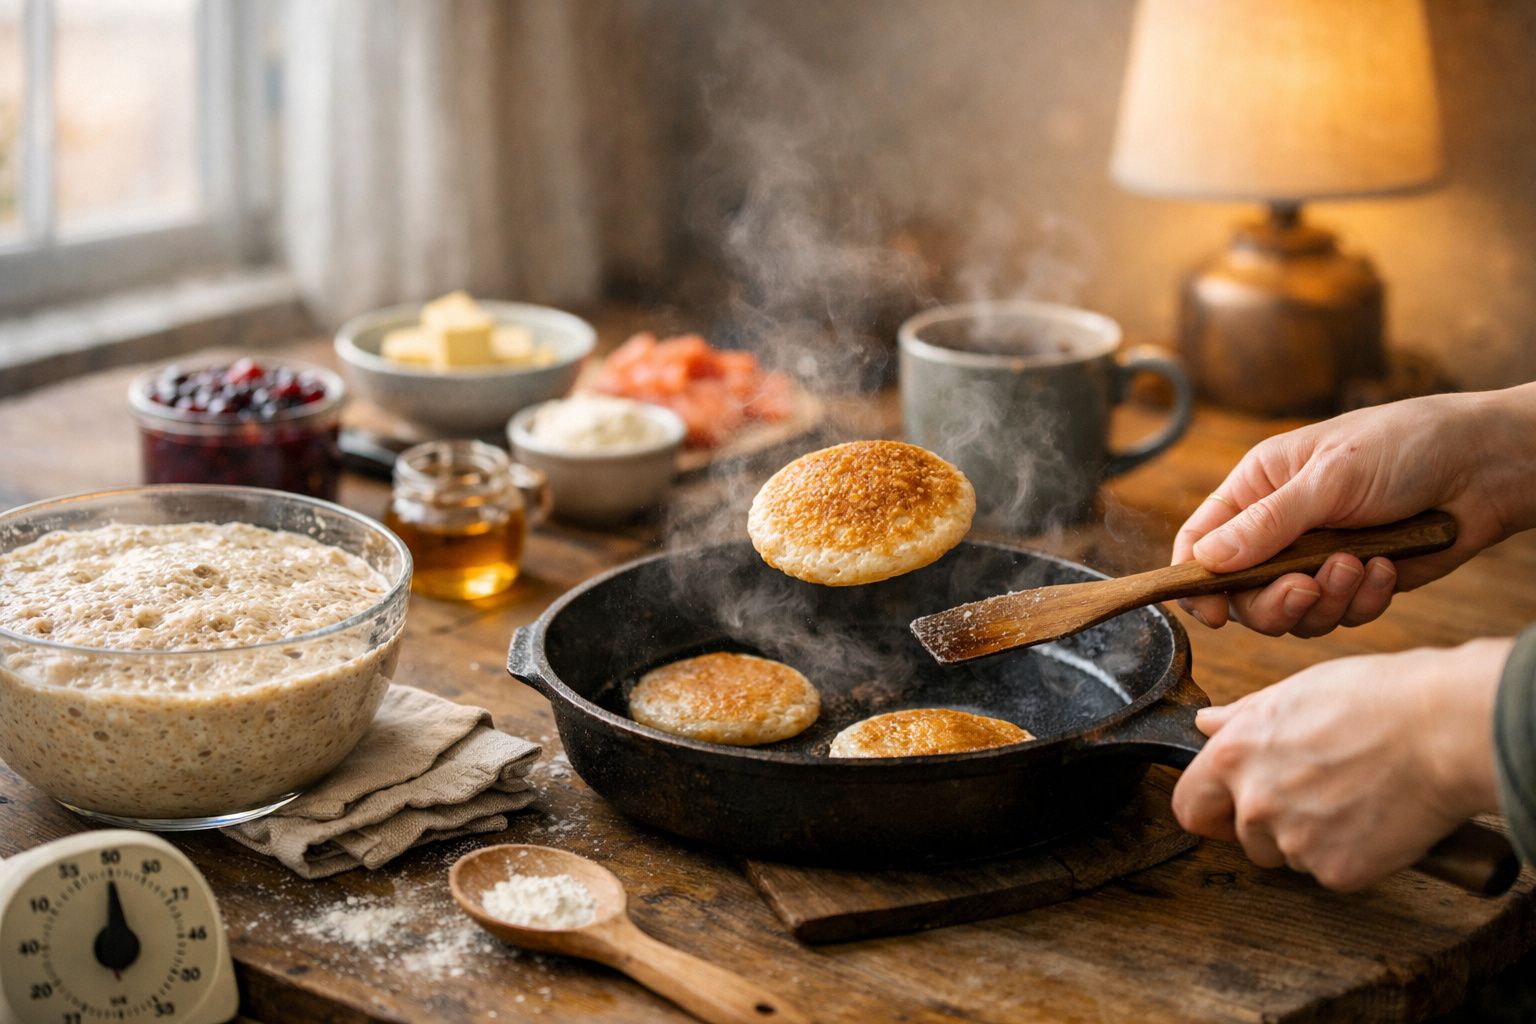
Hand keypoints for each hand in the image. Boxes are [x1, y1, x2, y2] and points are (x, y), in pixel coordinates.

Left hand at [1171, 640, 1507, 890]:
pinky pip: (1331, 871)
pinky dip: (1351, 853)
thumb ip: (1243, 718)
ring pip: (1288, 854)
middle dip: (1264, 825)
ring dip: (1310, 838)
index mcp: (1234, 757)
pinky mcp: (1336, 872)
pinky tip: (1374, 818)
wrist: (1442, 732)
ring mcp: (1294, 842)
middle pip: (1241, 836)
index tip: (1226, 807)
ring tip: (1351, 796)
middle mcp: (1254, 804)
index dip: (1209, 806)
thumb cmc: (1375, 700)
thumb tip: (1207, 724)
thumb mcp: (1295, 691)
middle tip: (1308, 798)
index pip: (1189, 804)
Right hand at [1173, 386, 1535, 635]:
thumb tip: (1208, 560)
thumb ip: (1268, 524)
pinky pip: (1341, 616)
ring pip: (1291, 613)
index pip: (1200, 540)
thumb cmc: (1407, 445)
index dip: (1195, 580)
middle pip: (1242, 593)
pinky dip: (1365, 600)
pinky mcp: (1358, 583)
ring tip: (1360, 565)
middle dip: (1274, 601)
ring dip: (1326, 599)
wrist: (1486, 466)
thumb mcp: (1330, 477)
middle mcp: (1280, 528)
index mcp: (1258, 488)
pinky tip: (1389, 566)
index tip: (1211, 613)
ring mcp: (1318, 558)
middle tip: (1307, 588)